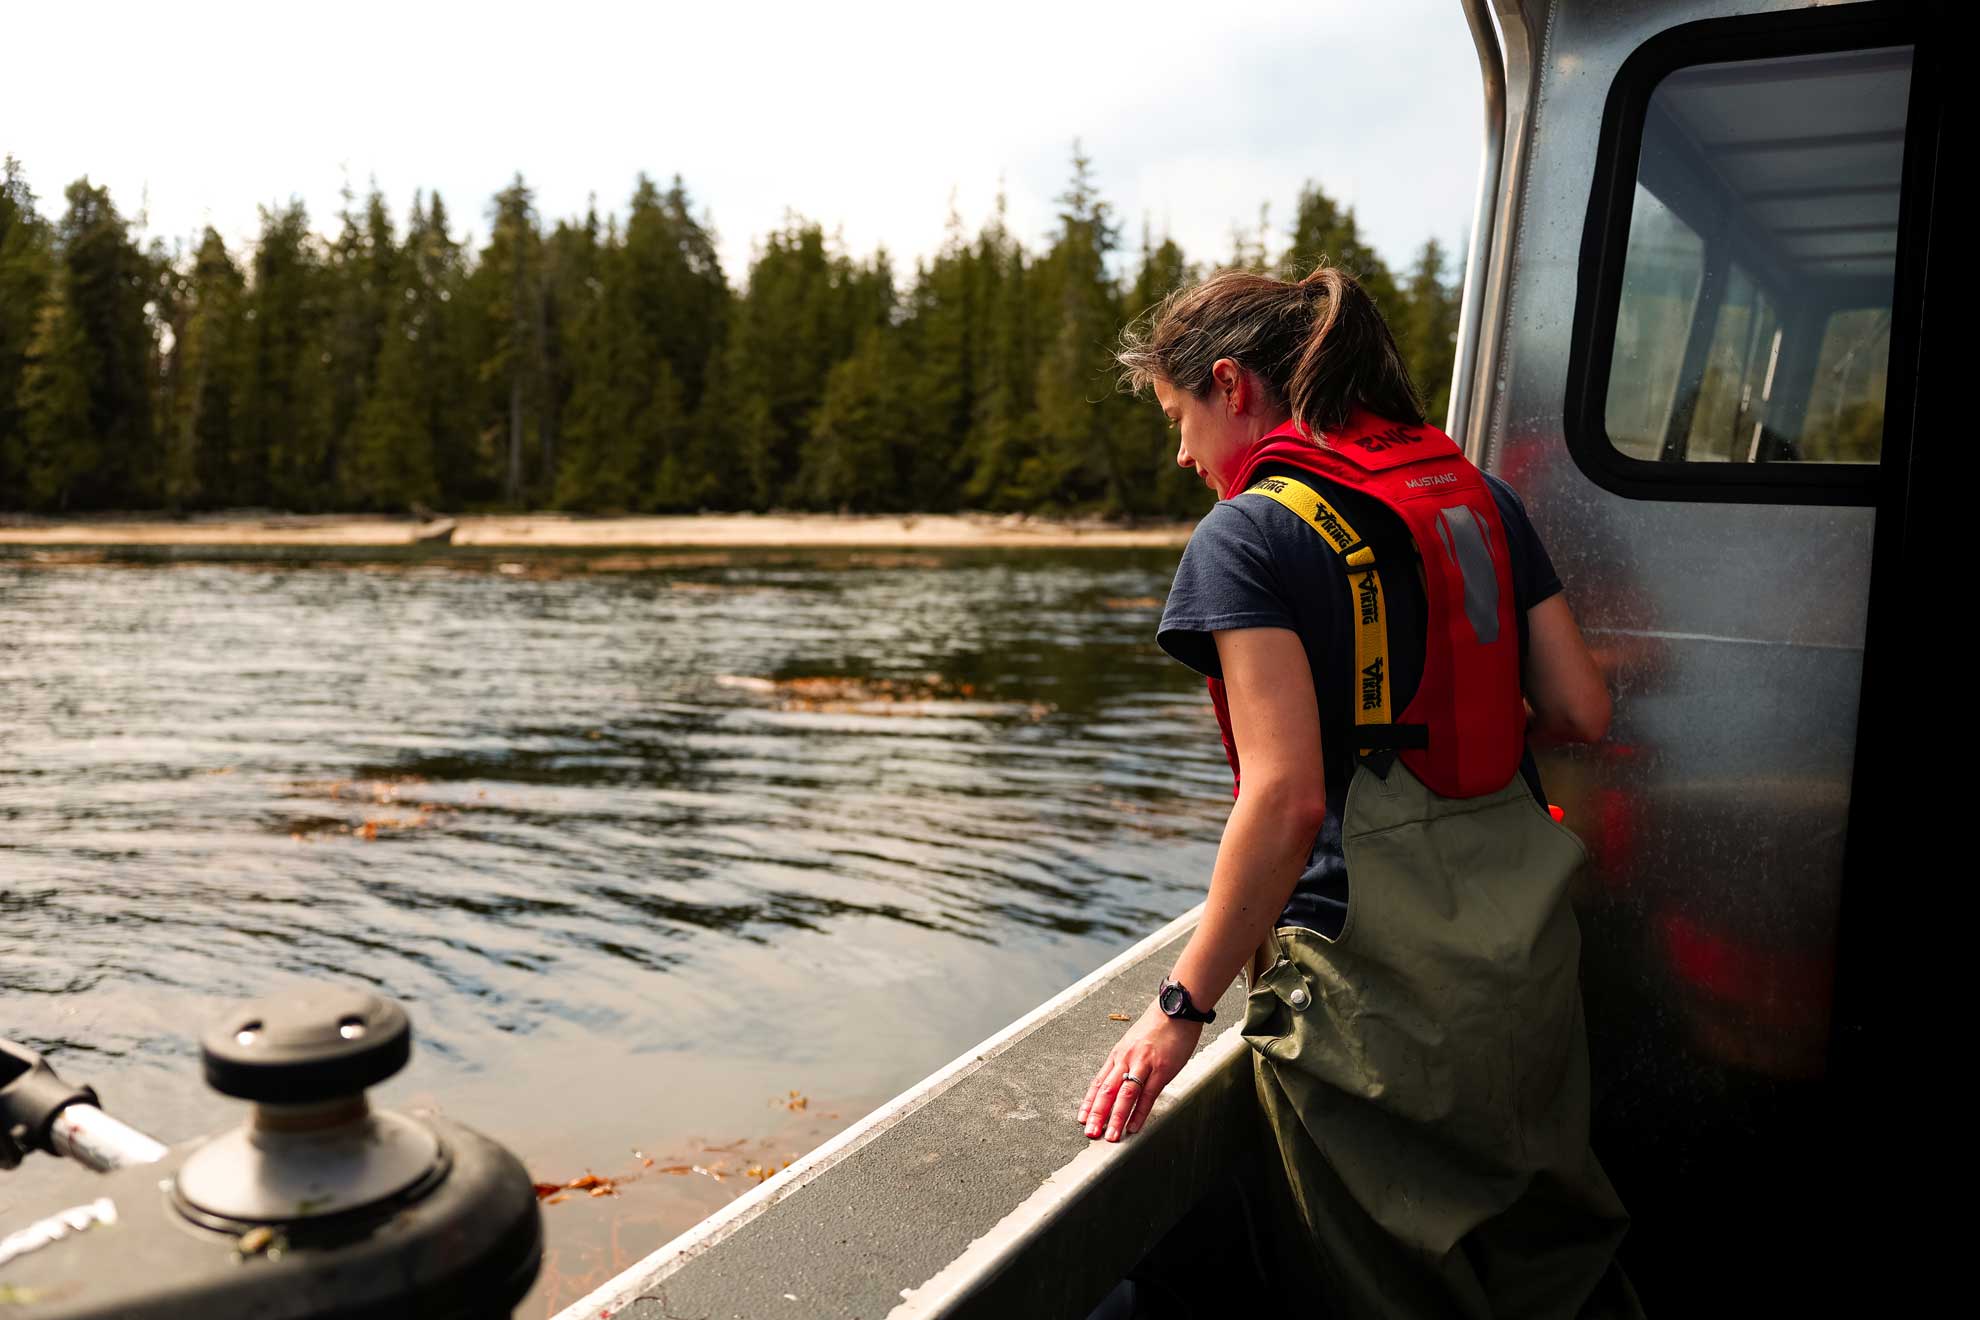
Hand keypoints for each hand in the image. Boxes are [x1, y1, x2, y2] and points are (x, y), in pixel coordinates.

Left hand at [1077, 1001, 1202, 1141]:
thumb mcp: (1134, 1042)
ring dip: (1116, 1117)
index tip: (1082, 1118)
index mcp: (1118, 1054)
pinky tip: (1134, 1125)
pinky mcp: (1161, 1069)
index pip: (1099, 1082)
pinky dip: (1139, 1112)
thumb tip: (1120, 1079)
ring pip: (1125, 1095)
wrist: (1175, 1009)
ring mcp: (1143, 1064)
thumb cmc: (1157, 1026)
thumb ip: (1127, 1061)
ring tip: (1111, 1135)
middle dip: (1097, 1113)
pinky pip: (1148, 1095)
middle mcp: (1126, 1059)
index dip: (1089, 1102)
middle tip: (1090, 1132)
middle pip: (1107, 1090)